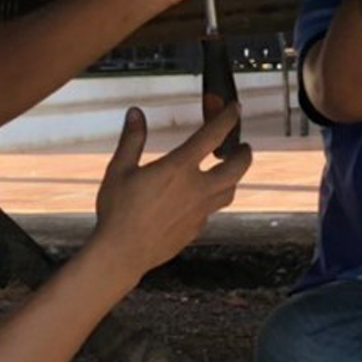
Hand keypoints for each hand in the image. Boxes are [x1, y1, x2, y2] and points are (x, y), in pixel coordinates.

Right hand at [89, 106, 251, 279]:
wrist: (123, 253)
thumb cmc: (118, 211)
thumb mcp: (119, 170)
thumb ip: (132, 139)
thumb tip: (136, 114)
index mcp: (179, 167)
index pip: (213, 135)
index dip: (228, 117)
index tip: (235, 109)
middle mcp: (197, 188)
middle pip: (238, 167)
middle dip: (244, 153)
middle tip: (241, 147)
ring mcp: (200, 211)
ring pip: (230, 190)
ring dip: (233, 177)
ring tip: (225, 171)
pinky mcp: (196, 228)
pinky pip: (212, 210)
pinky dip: (212, 199)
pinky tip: (199, 198)